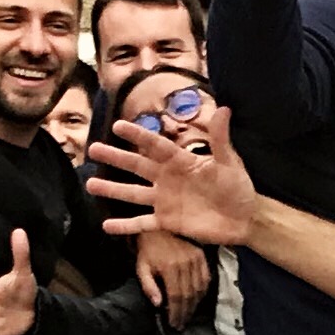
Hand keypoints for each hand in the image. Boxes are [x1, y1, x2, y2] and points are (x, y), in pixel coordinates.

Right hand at [91, 100, 260, 247]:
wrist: (244, 218)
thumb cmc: (237, 186)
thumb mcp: (229, 162)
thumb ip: (221, 139)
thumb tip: (224, 109)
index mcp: (181, 161)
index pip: (155, 145)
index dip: (137, 136)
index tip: (116, 126)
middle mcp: (167, 178)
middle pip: (137, 166)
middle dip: (116, 158)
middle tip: (93, 150)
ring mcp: (164, 200)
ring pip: (133, 193)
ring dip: (112, 189)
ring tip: (90, 185)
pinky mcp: (167, 221)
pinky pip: (142, 223)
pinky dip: (126, 225)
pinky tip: (107, 225)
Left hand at [133, 227, 210, 326]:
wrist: (158, 225)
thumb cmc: (147, 246)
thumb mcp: (141, 265)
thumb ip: (148, 285)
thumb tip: (158, 304)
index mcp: (169, 268)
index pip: (176, 297)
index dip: (176, 313)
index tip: (174, 324)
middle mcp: (185, 265)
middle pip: (188, 296)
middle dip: (185, 313)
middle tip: (181, 324)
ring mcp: (195, 260)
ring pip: (199, 289)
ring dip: (194, 305)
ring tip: (188, 315)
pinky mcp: (201, 255)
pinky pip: (206, 278)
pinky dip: (203, 291)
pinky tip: (198, 299)